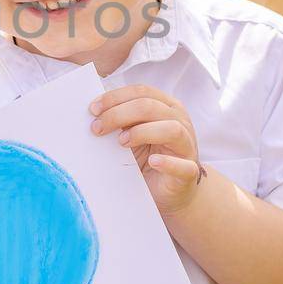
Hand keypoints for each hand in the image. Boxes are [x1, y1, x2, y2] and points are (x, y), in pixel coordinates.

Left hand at [90, 83, 204, 214]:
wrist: (168, 191)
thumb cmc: (147, 158)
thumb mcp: (131, 135)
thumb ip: (120, 121)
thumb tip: (94, 111)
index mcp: (166, 106)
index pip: (142, 92)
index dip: (115, 97)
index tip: (93, 109)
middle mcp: (180, 121)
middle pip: (150, 106)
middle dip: (119, 114)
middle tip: (97, 128)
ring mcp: (187, 146)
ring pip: (172, 129)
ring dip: (142, 132)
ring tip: (121, 142)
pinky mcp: (189, 172)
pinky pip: (184, 165)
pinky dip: (168, 163)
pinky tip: (153, 162)